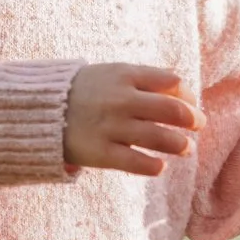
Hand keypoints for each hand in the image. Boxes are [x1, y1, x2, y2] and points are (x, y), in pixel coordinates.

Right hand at [65, 63, 200, 176]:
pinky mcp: (101, 153)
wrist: (40, 111)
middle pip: (172, 110)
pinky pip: (138, 163)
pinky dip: (155, 166)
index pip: (172, 82)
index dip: (188, 96)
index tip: (191, 105)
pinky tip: (160, 165)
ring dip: (180, 144)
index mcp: (125, 75)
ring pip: (160, 138)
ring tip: (185, 148)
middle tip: (199, 126)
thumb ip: (145, 78)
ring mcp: (111, 127)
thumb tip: (182, 87)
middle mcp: (120, 100)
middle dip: (193, 120)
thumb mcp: (111, 73)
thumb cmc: (85, 92)